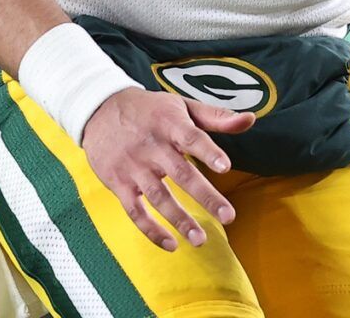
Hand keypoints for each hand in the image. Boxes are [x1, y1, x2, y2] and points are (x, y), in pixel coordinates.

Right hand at [81, 87, 254, 250]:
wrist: (99, 110)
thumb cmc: (149, 110)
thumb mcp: (180, 105)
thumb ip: (215, 117)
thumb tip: (250, 120)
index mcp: (169, 123)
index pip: (191, 137)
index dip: (208, 152)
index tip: (225, 166)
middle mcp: (151, 146)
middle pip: (180, 173)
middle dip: (205, 196)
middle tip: (229, 216)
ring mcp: (134, 167)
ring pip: (159, 197)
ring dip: (180, 219)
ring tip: (201, 240)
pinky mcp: (119, 183)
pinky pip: (135, 211)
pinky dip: (151, 230)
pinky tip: (171, 244)